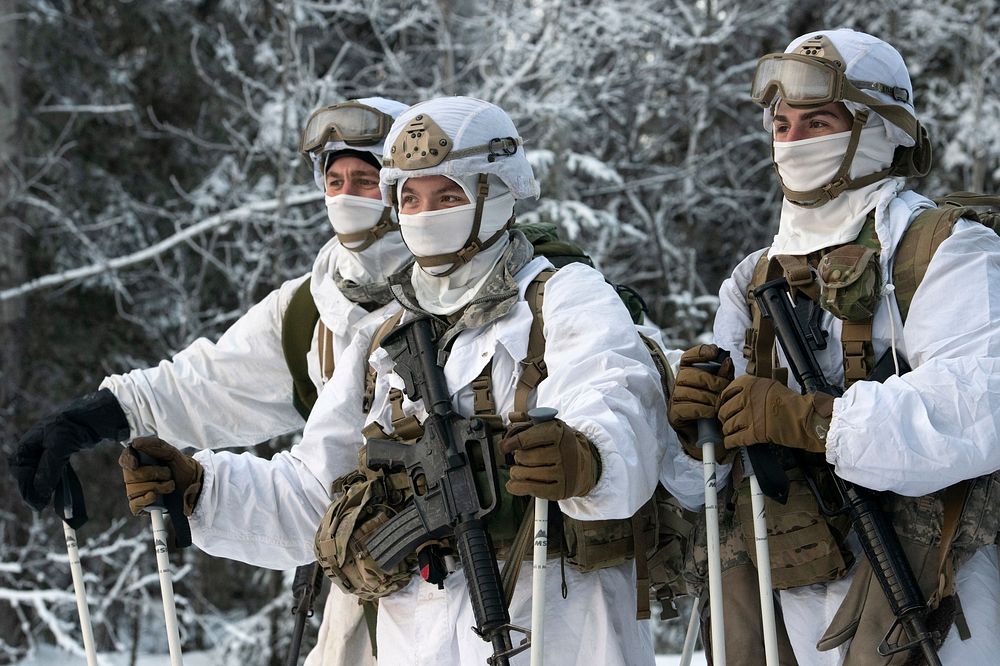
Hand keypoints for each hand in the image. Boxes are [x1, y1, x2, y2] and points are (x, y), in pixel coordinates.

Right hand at [8, 389, 128, 511]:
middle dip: (32, 488)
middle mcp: (34, 445)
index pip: (20, 470)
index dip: (26, 487)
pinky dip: (51, 480)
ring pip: (39, 472)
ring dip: (42, 486)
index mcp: (28, 442)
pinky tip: (55, 489)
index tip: (36, 503)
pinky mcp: (60, 450)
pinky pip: (50, 469)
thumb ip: (47, 471)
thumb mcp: (59, 447)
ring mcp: (46, 448)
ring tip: (46, 501)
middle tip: (41, 505)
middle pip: (27, 472)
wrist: (97, 414)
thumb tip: (39, 495)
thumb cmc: (74, 426)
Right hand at [119, 436, 202, 515]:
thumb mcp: (173, 453)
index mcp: (141, 460)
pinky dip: (146, 500)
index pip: (125, 458)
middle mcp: (135, 476)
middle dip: (154, 474)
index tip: (135, 463)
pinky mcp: (140, 505)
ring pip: (134, 490)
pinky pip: (135, 505)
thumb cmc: (182, 468)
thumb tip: (136, 442)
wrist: (194, 486)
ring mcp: (137, 491)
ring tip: (169, 484)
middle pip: (131, 475)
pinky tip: (156, 496)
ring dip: (157, 486)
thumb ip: (157, 445)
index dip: (127, 460)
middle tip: (168, 473)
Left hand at [499, 418, 600, 500]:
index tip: (504, 447)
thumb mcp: (552, 428)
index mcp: (559, 433)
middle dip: (518, 458)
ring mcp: (563, 473)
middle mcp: (563, 453)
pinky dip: (517, 487)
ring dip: (516, 472)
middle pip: (525, 457)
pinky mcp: (560, 490)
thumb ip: (529, 429)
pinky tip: (513, 484)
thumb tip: (505, 443)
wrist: (586, 464)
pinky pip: (532, 490)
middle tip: (521, 457)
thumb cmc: (562, 445)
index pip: (527, 438)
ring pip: (526, 474)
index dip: (511, 443)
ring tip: (519, 470)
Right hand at [667, 344, 733, 457]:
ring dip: (707, 398)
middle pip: (688, 374)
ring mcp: (674, 400)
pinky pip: (686, 408)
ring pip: (688, 391)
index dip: (700, 352)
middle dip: (709, 380)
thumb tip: (727, 361)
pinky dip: (701, 409)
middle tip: (723, 388)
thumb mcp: (723, 390)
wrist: (711, 437)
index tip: (715, 351)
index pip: (688, 358)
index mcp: (689, 375)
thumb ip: (725, 376)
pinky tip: (710, 413)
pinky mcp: (674, 414)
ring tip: (718, 405)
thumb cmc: (716, 409)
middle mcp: (678, 385)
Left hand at [717, 376, 833, 452]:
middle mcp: (748, 398)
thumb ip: (751, 389)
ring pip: (728, 425)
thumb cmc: (789, 402)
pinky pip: (735, 439)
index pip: (725, 393)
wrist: (805, 418)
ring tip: (730, 432)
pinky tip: (730, 443)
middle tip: (726, 421)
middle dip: (723, 418)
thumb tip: (733, 396)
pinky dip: (730, 442)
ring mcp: (751, 416)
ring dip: (727, 431)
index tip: (722, 407)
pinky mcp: (755, 433)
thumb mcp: (768, 386)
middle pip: (724, 410)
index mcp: (750, 384)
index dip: (722, 402)